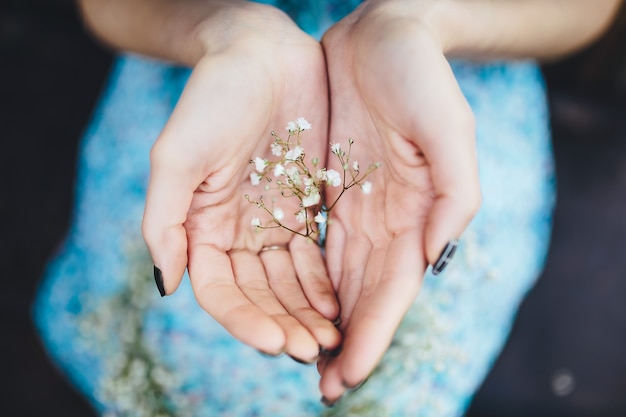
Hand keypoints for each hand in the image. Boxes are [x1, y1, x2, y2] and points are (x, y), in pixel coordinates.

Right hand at [142, 5, 340, 361]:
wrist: (262, 54)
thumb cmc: (214, 96)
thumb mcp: (177, 154)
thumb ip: (165, 219)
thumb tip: (167, 284)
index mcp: (201, 226)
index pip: (219, 291)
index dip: (244, 321)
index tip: (275, 342)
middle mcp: (236, 231)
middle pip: (257, 295)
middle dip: (282, 326)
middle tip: (312, 351)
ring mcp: (271, 221)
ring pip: (288, 283)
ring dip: (305, 314)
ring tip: (331, 339)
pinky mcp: (304, 207)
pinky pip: (314, 256)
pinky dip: (324, 283)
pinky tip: (340, 305)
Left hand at [318, 1, 480, 401]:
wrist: (383, 36)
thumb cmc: (419, 76)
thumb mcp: (449, 127)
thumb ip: (456, 196)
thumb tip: (435, 261)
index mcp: (418, 214)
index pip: (392, 290)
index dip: (372, 335)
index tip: (347, 376)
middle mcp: (388, 221)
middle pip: (364, 296)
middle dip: (346, 343)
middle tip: (323, 388)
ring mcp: (358, 208)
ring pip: (338, 279)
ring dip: (322, 322)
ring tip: (300, 359)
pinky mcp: (330, 191)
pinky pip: (315, 245)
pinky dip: (305, 280)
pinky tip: (290, 306)